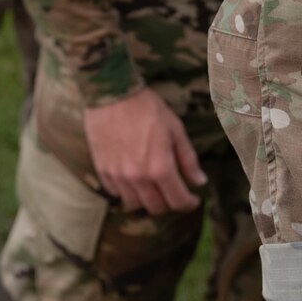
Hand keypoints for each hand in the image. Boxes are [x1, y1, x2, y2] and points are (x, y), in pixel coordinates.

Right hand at [82, 86, 205, 214]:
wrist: (112, 93)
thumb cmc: (148, 108)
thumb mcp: (175, 130)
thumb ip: (188, 159)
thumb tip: (199, 182)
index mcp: (160, 168)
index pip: (177, 201)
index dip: (189, 203)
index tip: (192, 199)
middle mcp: (138, 178)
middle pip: (156, 207)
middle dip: (169, 202)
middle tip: (173, 190)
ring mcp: (117, 176)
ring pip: (134, 204)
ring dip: (146, 198)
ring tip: (152, 184)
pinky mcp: (102, 170)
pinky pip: (115, 192)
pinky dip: (126, 190)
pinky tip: (132, 176)